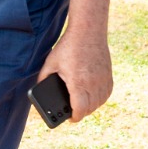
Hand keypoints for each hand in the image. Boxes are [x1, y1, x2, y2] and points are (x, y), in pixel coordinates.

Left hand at [35, 0, 112, 121]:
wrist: (88, 30)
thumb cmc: (68, 46)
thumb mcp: (50, 63)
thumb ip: (43, 79)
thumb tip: (39, 91)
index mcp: (78, 82)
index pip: (80, 109)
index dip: (74, 117)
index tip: (70, 118)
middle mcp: (93, 82)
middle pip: (90, 109)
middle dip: (81, 113)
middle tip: (73, 112)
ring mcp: (103, 78)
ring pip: (100, 102)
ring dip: (92, 107)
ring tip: (82, 105)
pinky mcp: (108, 74)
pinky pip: (107, 93)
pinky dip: (100, 98)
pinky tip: (94, 97)